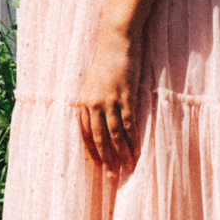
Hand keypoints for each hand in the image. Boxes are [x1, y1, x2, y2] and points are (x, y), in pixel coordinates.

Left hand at [72, 26, 142, 169]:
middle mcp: (92, 104)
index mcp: (82, 102)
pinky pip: (128, 124)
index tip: (99, 166)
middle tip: (112, 177)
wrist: (116, 42)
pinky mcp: (125, 98)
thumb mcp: (94, 83)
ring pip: (114, 135)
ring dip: (121, 154)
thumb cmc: (107, 62)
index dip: (92, 151)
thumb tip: (101, 120)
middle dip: (106, 159)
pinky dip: (133, 140)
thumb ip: (95, 101)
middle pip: (99, 138)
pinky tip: (136, 152)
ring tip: (127, 169)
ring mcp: (108, 101)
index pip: (84, 133)